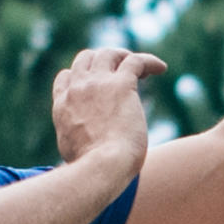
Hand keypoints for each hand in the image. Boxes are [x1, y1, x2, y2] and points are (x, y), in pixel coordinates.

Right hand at [50, 45, 158, 171]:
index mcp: (62, 105)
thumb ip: (76, 139)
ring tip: (142, 68)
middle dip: (102, 61)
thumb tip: (85, 145)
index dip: (81, 77)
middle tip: (120, 71)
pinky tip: (161, 69)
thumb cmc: (90, 169)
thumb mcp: (71, 152)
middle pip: (86, 59)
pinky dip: (149, 62)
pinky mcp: (121, 85)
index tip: (97, 85)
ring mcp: (98, 83)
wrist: (101, 167)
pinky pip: (135, 61)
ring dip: (124, 56)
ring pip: (109, 54)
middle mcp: (77, 89)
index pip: (66, 77)